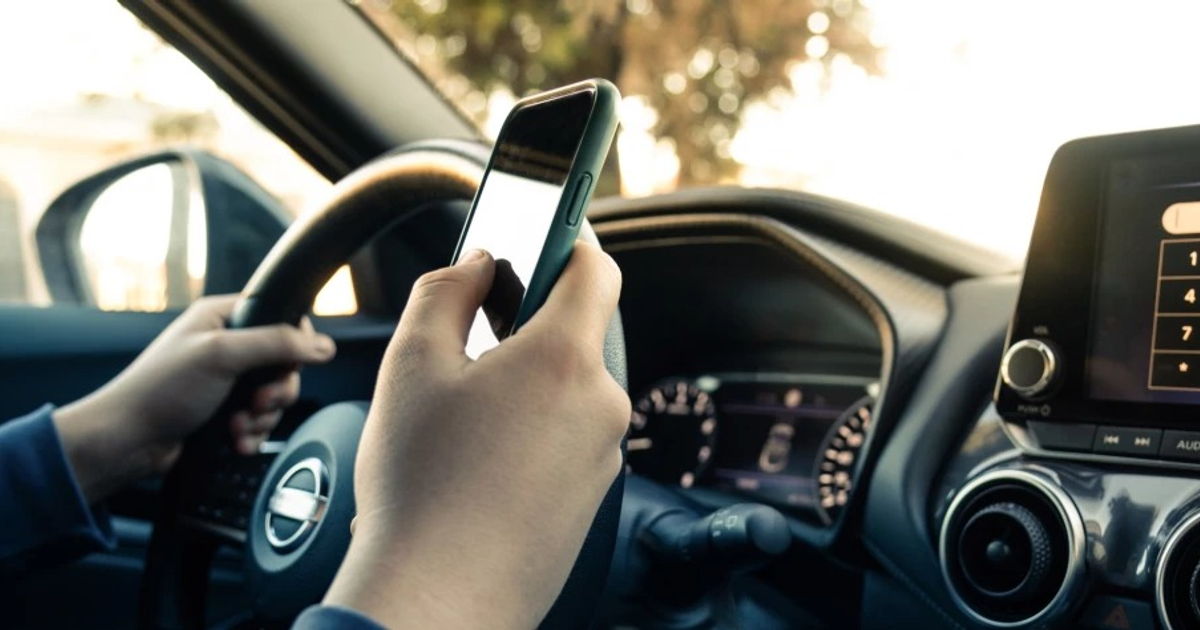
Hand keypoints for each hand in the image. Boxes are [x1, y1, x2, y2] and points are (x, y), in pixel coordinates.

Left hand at [53, 295, 336, 502]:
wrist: (127, 442)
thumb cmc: (159, 391)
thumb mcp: (222, 355)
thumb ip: (276, 344)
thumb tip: (323, 345)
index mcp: (222, 317)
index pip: (280, 317)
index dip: (293, 343)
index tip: (288, 365)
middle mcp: (226, 345)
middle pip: (284, 363)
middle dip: (276, 391)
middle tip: (257, 402)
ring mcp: (226, 380)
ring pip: (274, 396)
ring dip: (262, 417)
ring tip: (237, 425)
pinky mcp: (224, 410)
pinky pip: (260, 420)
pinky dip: (253, 433)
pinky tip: (236, 440)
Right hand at [323, 244, 628, 628]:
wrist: (438, 602)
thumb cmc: (421, 489)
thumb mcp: (411, 367)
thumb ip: (444, 293)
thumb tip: (477, 266)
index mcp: (564, 359)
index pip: (595, 269)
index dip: (566, 243)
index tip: (540, 237)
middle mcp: (600, 404)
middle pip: (574, 336)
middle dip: (523, 332)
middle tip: (465, 352)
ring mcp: (603, 456)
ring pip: (565, 392)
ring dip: (522, 390)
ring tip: (460, 426)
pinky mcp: (592, 497)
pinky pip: (566, 441)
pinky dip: (530, 437)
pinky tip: (479, 466)